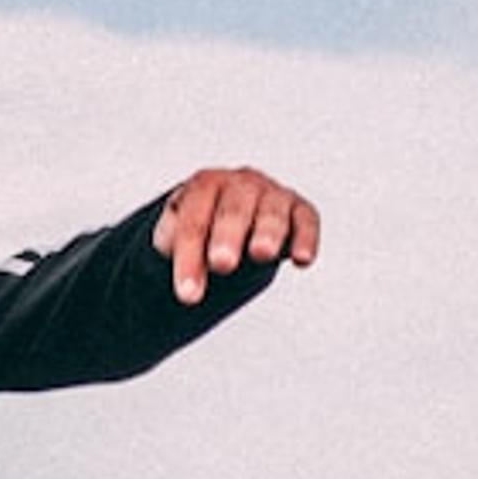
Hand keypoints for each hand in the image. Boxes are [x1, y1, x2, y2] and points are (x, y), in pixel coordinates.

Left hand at [152, 168, 319, 305]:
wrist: (227, 214)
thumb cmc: (202, 229)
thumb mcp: (176, 234)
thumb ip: (171, 241)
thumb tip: (174, 252)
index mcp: (204, 186)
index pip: (193, 220)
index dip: (189, 257)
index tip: (188, 293)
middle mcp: (239, 185)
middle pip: (233, 209)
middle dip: (227, 236)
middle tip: (221, 263)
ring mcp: (271, 195)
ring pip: (271, 211)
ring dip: (268, 232)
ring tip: (261, 254)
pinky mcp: (298, 210)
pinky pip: (305, 220)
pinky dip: (306, 238)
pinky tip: (302, 259)